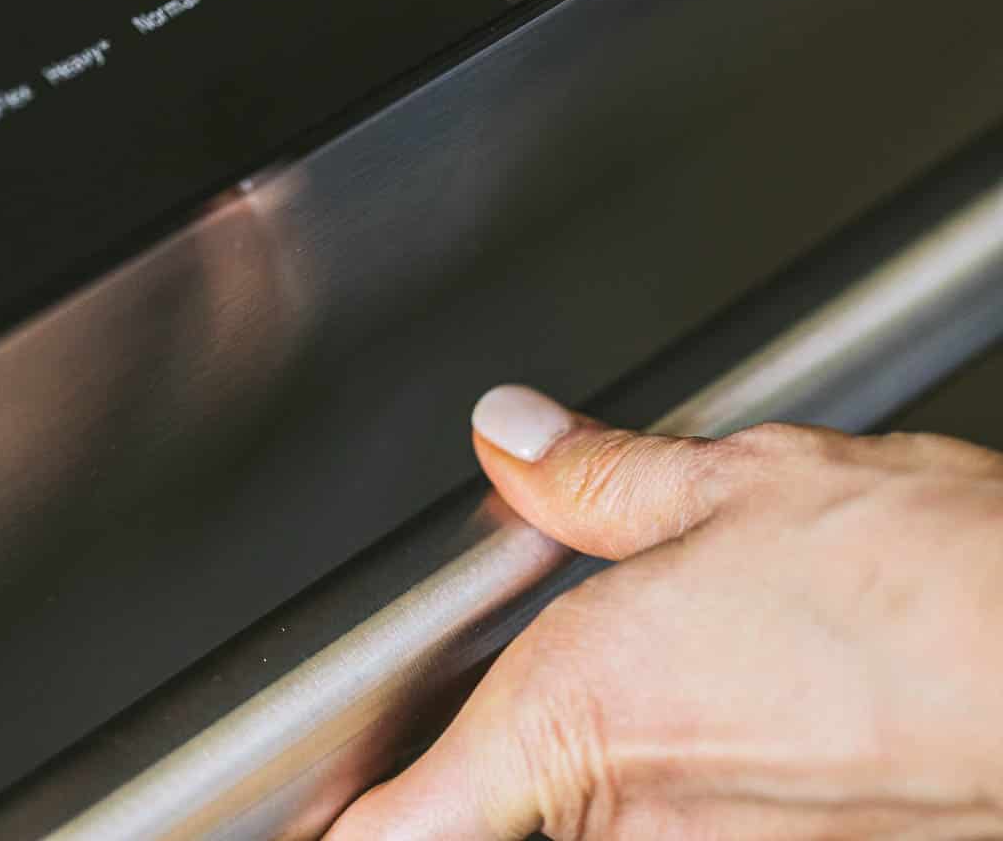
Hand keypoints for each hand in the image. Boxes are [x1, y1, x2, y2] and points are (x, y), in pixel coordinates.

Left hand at [327, 392, 1002, 838]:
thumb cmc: (917, 587)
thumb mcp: (728, 483)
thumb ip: (592, 476)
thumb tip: (510, 435)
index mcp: (577, 711)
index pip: (395, 832)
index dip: (341, 821)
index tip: (318, 804)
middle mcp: (635, 822)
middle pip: (500, 818)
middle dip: (511, 751)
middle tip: (582, 663)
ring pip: (598, 829)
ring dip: (614, 772)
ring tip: (701, 673)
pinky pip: (691, 836)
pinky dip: (694, 788)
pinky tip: (760, 708)